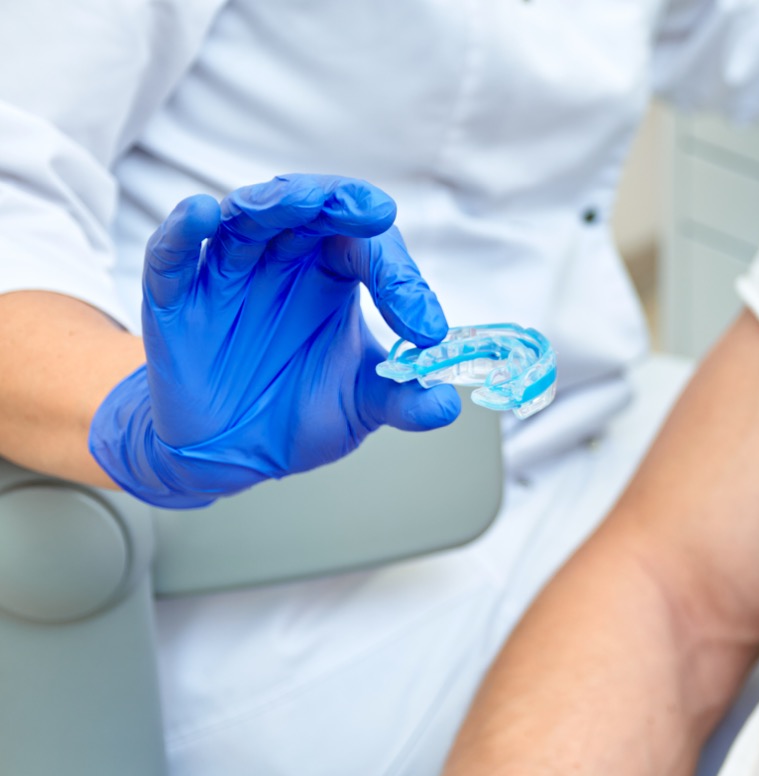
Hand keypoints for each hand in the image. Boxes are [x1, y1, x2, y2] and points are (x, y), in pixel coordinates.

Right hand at [90, 174, 460, 507]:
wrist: (233, 452)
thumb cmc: (298, 409)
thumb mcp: (361, 407)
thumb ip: (404, 400)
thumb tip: (446, 403)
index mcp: (333, 274)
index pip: (370, 250)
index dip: (401, 280)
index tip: (426, 330)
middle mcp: (283, 262)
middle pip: (309, 211)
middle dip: (339, 204)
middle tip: (373, 213)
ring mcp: (228, 275)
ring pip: (246, 220)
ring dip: (272, 204)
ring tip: (300, 201)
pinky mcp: (175, 299)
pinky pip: (173, 255)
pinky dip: (182, 232)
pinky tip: (200, 214)